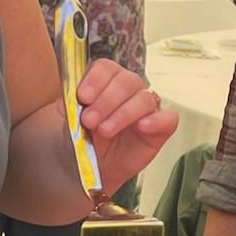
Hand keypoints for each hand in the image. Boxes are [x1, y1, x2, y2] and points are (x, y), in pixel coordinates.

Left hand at [74, 59, 177, 193]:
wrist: (88, 167)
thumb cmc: (80, 140)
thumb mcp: (66, 122)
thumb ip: (69, 108)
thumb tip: (70, 101)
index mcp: (105, 82)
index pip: (106, 68)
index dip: (96, 80)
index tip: (83, 97)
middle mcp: (127, 90)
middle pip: (126, 80)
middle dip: (106, 100)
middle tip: (89, 121)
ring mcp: (146, 109)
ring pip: (144, 98)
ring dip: (124, 113)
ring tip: (105, 131)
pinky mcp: (160, 128)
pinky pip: (169, 118)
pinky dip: (158, 120)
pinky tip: (143, 126)